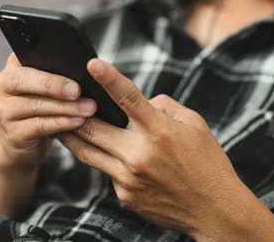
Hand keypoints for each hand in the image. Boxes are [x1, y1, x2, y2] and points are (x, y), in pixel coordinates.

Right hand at [0, 53, 96, 170]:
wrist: (21, 143)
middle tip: (77, 90)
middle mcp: (3, 85)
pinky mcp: (13, 133)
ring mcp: (5, 111)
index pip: (27, 56)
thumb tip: (89, 70)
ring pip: (35, 105)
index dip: (49, 60)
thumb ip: (58, 75)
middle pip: (24, 79)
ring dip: (65, 107)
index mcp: (13, 67)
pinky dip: (61, 123)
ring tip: (87, 108)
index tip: (73, 66)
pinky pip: (39, 125)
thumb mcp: (45, 88)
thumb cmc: (39, 109)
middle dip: (54, 84)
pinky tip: (77, 121)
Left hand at [58, 59, 273, 240]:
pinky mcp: (124, 195)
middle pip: (91, 128)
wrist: (214, 210)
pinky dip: (106, 160)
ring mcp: (128, 178)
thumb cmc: (207, 163)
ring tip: (59, 124)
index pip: (128, 98)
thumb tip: (143, 102)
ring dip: (72, 136)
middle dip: (71, 112)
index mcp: (159, 131)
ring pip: (87, 152)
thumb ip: (164, 107)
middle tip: (59, 99)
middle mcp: (139, 155)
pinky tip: (113, 156)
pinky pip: (108, 171)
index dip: (109, 78)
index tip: (92, 63)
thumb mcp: (195, 125)